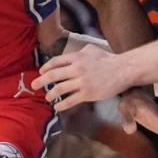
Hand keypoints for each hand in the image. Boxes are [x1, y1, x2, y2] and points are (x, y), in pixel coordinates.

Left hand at [33, 47, 157, 157]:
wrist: (123, 70)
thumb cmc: (108, 59)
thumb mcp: (92, 49)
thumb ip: (80, 51)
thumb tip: (72, 53)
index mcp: (77, 57)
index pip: (56, 62)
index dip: (46, 68)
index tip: (40, 73)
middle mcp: (77, 69)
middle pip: (53, 76)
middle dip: (41, 81)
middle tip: (34, 85)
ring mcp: (82, 82)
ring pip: (60, 89)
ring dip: (51, 94)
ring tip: (47, 97)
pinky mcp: (88, 94)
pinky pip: (71, 100)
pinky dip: (62, 105)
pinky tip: (57, 107)